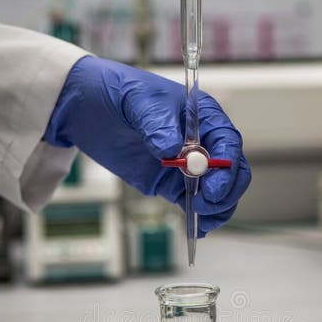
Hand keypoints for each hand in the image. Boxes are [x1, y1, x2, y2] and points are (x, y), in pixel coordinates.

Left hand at [44, 56, 250, 236]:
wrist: (89, 107)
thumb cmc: (120, 92)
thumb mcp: (137, 100)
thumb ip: (156, 123)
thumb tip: (171, 149)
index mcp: (202, 116)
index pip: (228, 142)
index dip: (227, 166)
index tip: (213, 185)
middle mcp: (202, 141)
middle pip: (232, 170)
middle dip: (226, 190)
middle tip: (206, 202)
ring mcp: (187, 165)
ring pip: (218, 191)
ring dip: (217, 207)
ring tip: (202, 217)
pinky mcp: (171, 183)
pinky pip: (193, 202)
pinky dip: (199, 217)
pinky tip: (198, 228)